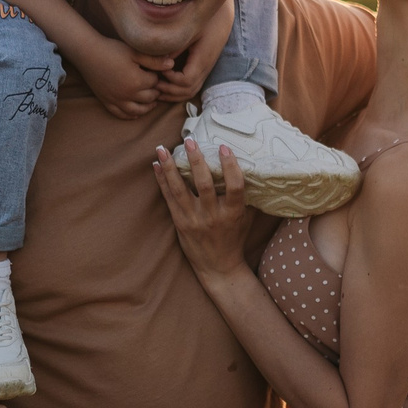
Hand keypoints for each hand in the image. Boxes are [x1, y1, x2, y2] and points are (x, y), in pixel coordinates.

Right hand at [74, 34, 175, 119]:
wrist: (88, 53)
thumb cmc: (112, 50)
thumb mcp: (134, 52)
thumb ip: (154, 60)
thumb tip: (171, 64)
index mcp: (137, 81)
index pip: (155, 83)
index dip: (157, 76)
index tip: (156, 71)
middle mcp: (128, 94)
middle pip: (149, 98)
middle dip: (155, 92)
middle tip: (157, 86)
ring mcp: (117, 100)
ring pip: (137, 111)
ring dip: (147, 108)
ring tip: (152, 102)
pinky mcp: (107, 102)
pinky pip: (121, 114)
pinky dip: (131, 116)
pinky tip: (136, 113)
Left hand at [152, 137, 254, 281]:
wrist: (219, 267)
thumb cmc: (234, 238)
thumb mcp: (246, 218)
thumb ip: (246, 196)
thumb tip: (251, 167)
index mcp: (233, 213)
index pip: (235, 186)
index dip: (230, 165)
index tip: (223, 147)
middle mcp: (213, 216)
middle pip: (204, 184)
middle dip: (196, 160)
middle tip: (189, 140)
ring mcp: (194, 220)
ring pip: (180, 190)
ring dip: (170, 167)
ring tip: (162, 148)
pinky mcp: (180, 223)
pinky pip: (168, 198)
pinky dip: (161, 181)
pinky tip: (156, 165)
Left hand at [155, 0, 232, 105]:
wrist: (222, 17)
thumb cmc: (205, 20)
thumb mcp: (189, 30)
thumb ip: (175, 46)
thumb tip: (158, 62)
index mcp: (202, 59)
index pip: (186, 81)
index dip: (170, 79)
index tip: (159, 68)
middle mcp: (205, 68)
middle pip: (187, 91)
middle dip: (169, 90)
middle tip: (152, 82)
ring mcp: (204, 70)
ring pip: (190, 92)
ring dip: (172, 93)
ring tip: (155, 86)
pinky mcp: (202, 68)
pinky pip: (190, 86)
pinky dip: (177, 89)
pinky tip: (163, 82)